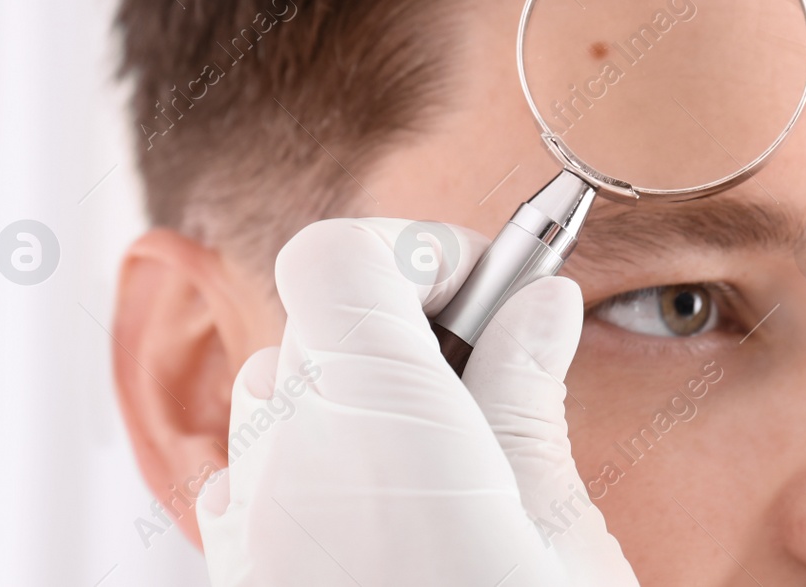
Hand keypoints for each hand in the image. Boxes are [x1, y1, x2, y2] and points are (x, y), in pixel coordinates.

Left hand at [196, 217, 639, 586]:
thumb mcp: (559, 530)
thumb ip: (526, 394)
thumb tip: (537, 303)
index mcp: (376, 429)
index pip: (337, 259)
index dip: (414, 251)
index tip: (485, 285)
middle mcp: (289, 472)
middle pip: (316, 324)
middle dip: (401, 322)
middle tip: (488, 369)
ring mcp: (253, 535)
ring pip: (281, 398)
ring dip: (355, 392)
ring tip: (448, 454)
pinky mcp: (245, 581)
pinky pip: (258, 478)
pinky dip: (317, 462)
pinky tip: (395, 516)